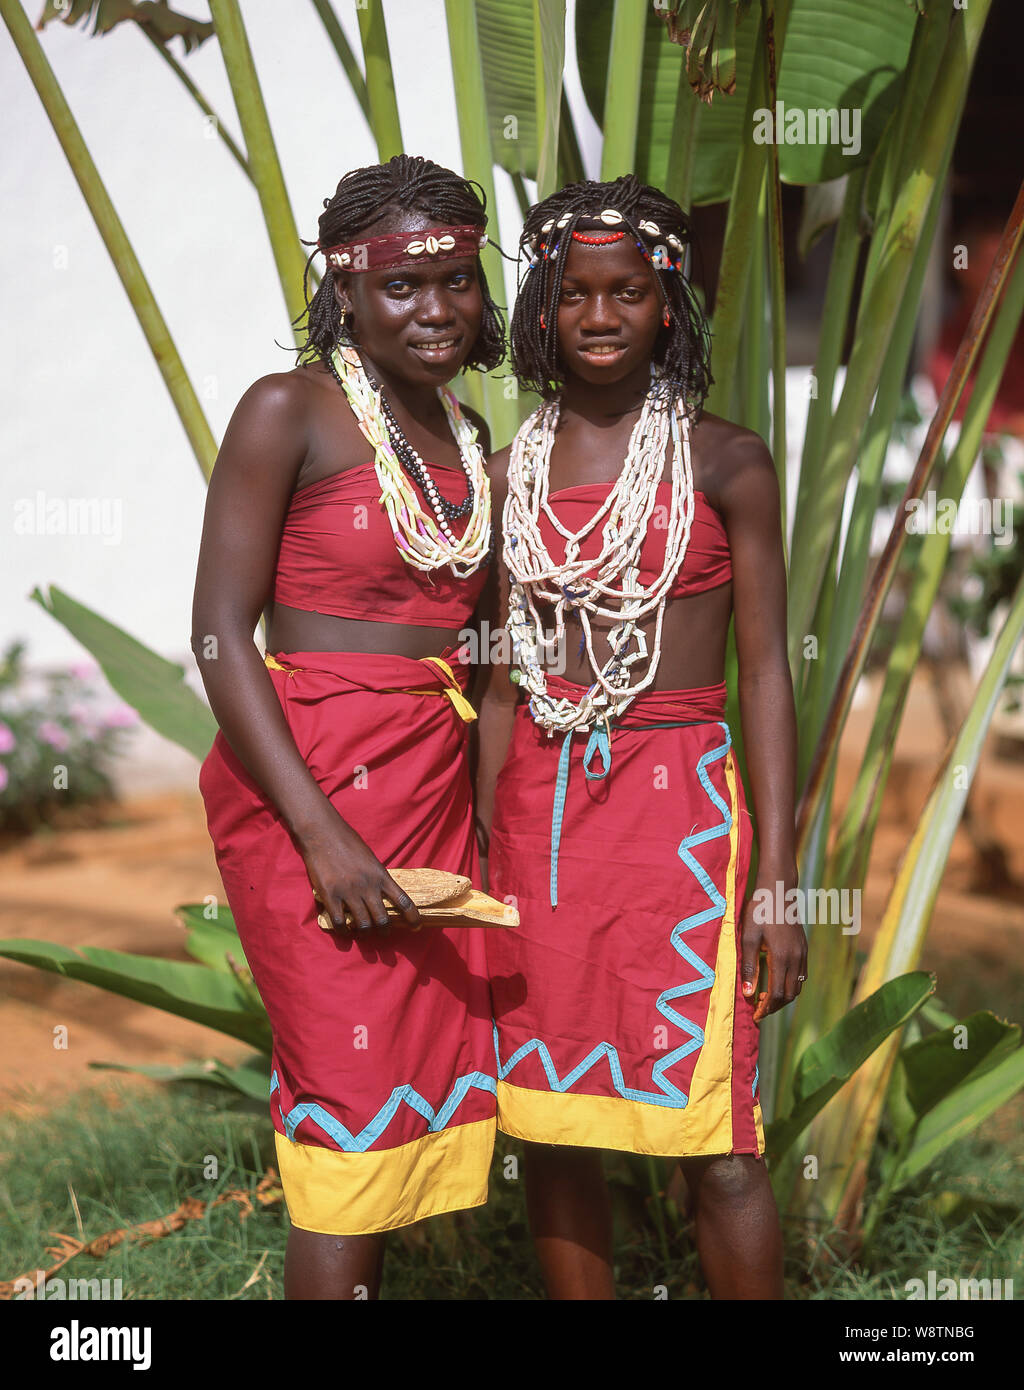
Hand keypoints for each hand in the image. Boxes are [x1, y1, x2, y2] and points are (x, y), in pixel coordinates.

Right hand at [296, 809, 419, 932]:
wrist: (323, 833)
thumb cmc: (347, 842)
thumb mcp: (370, 858)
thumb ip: (377, 876)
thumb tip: (383, 894)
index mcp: (380, 875)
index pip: (403, 900)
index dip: (412, 917)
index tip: (416, 926)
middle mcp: (367, 886)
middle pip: (382, 919)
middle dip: (385, 930)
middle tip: (384, 932)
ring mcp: (348, 892)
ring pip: (362, 924)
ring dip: (365, 933)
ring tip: (364, 933)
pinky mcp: (330, 895)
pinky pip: (340, 922)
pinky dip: (344, 931)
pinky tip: (345, 931)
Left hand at [739, 885, 806, 1022]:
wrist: (778, 889)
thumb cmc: (759, 910)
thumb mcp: (748, 937)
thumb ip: (748, 967)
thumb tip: (748, 994)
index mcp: (782, 958)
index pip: (778, 995)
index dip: (767, 1009)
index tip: (755, 1015)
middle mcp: (796, 958)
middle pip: (790, 994)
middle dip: (775, 1006)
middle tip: (759, 1009)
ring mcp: (802, 952)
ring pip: (798, 985)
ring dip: (784, 996)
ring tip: (766, 998)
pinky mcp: (804, 946)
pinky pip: (802, 974)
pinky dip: (791, 984)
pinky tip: (777, 980)